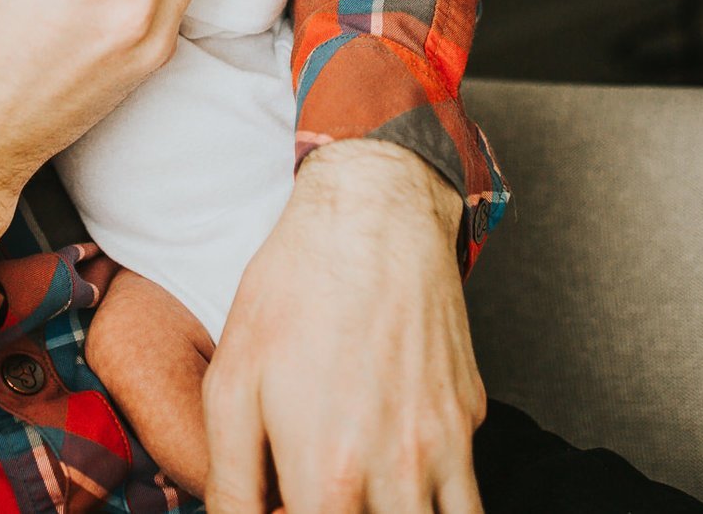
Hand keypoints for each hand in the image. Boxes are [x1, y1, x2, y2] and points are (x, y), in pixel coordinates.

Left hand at [204, 140, 483, 513]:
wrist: (374, 217)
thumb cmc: (293, 293)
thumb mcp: (232, 386)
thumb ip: (232, 482)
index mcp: (328, 478)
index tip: (287, 504)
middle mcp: (396, 475)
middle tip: (323, 493)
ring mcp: (445, 449)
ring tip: (368, 494)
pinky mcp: (471, 420)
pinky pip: (466, 491)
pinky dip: (439, 496)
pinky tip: (399, 464)